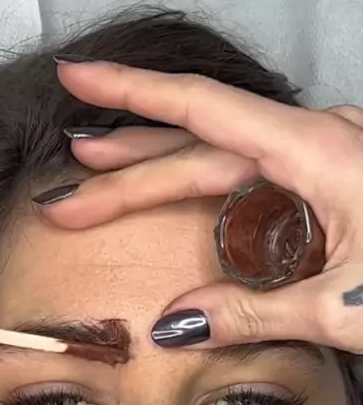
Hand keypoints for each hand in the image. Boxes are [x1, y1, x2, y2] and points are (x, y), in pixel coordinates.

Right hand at [38, 59, 362, 354]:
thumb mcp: (339, 308)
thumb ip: (251, 313)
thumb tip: (177, 325)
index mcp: (320, 154)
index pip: (203, 112)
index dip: (132, 93)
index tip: (79, 79)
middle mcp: (321, 146)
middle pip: (202, 148)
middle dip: (127, 171)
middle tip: (69, 191)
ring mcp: (330, 163)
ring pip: (229, 162)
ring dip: (164, 178)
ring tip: (105, 186)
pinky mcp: (336, 186)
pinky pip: (263, 184)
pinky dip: (215, 201)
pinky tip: (187, 214)